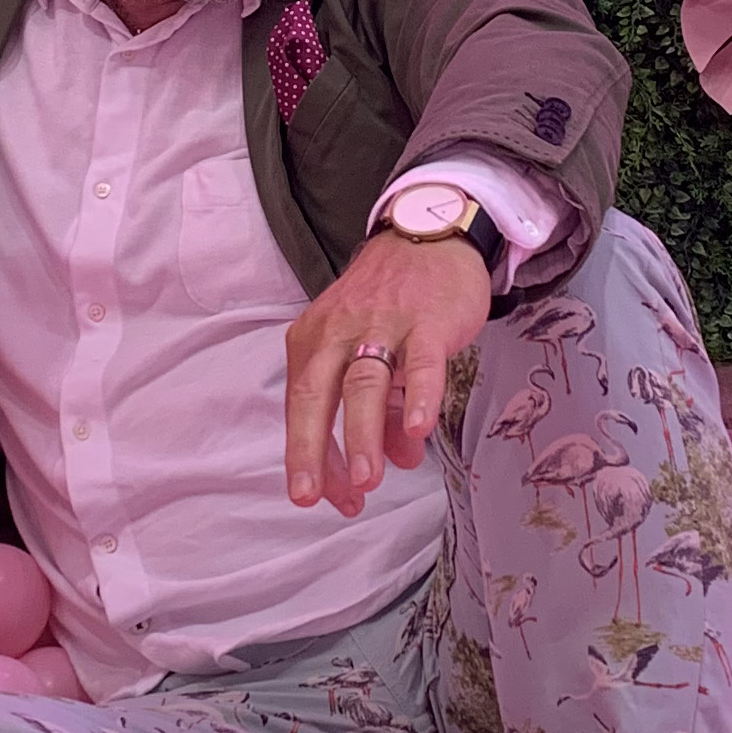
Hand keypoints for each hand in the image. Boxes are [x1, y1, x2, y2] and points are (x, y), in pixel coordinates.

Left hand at [284, 229, 491, 515]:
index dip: (309, 456)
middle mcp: (338, 332)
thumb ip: (382, 410)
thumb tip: (396, 461)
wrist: (429, 233)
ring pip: (364, 382)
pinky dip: (418, 395)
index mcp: (313, 341)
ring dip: (363, 434)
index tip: (319, 499)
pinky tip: (420, 429)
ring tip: (369, 480)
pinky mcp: (426, 320)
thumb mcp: (371, 351)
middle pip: (316, 393)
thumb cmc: (392, 301)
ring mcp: (381, 324)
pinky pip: (420, 361)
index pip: (302, 407)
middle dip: (313, 449)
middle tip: (316, 497)